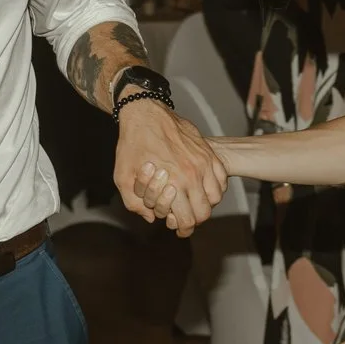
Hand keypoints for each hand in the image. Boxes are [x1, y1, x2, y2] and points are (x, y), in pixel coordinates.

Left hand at [114, 102, 225, 233]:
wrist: (145, 113)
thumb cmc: (132, 144)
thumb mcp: (123, 177)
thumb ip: (134, 203)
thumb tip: (151, 218)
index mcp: (174, 183)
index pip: (188, 219)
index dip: (184, 229)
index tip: (180, 230)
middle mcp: (193, 174)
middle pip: (204, 212)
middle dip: (195, 219)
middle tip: (186, 218)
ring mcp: (204, 162)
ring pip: (215, 196)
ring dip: (205, 203)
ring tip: (193, 202)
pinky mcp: (208, 152)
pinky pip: (221, 177)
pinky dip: (215, 187)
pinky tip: (203, 186)